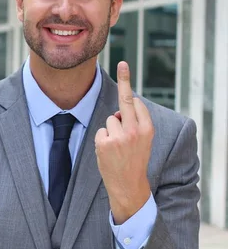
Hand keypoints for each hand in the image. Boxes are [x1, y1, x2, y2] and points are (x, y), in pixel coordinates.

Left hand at [94, 61, 153, 223]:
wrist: (129, 185)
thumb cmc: (134, 160)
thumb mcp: (143, 142)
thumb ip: (135, 124)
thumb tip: (121, 108)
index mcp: (147, 128)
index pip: (137, 102)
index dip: (128, 86)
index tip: (124, 66)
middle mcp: (135, 130)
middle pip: (126, 100)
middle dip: (125, 80)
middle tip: (123, 63)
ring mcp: (119, 136)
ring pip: (110, 120)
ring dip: (111, 130)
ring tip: (117, 147)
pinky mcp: (105, 142)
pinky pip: (101, 131)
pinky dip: (102, 140)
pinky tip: (109, 152)